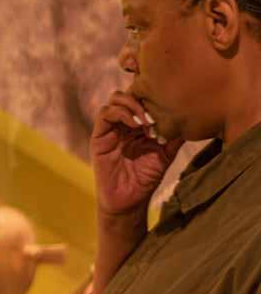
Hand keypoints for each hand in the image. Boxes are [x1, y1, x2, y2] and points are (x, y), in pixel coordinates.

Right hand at [92, 90, 183, 215]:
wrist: (129, 201)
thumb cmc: (146, 179)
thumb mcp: (166, 153)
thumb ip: (174, 135)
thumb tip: (194, 116)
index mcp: (138, 124)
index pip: (142, 97)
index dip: (153, 93)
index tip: (169, 102)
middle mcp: (123, 122)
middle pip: (129, 92)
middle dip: (143, 95)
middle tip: (157, 110)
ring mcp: (110, 128)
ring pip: (116, 98)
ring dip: (133, 104)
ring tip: (146, 120)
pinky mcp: (99, 137)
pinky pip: (105, 114)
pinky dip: (121, 113)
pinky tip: (135, 125)